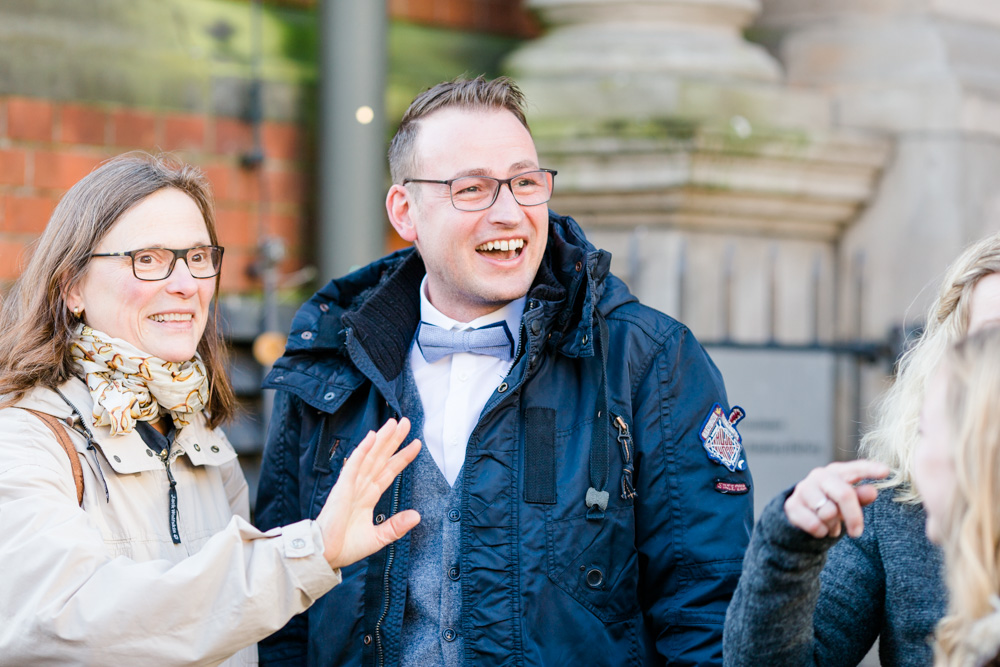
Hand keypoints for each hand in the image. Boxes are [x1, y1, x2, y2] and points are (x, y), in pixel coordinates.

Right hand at [316, 418, 420, 568]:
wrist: (325, 556)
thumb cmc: (345, 547)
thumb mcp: (378, 538)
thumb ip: (396, 526)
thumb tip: (417, 515)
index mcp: (368, 496)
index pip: (388, 471)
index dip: (402, 457)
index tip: (416, 444)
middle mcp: (361, 487)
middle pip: (380, 458)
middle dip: (393, 440)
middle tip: (406, 422)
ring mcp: (351, 486)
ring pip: (370, 457)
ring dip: (381, 439)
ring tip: (394, 423)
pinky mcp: (342, 489)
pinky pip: (354, 466)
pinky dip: (362, 451)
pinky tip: (371, 436)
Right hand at [784, 460, 889, 538]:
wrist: (801, 516)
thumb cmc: (831, 505)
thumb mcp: (849, 502)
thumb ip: (860, 496)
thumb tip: (872, 491)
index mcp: (837, 471)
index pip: (856, 468)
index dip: (870, 470)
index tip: (886, 471)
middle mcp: (819, 476)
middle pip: (844, 494)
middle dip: (853, 517)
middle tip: (857, 533)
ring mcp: (804, 489)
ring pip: (828, 512)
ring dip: (833, 525)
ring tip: (831, 524)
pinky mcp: (792, 505)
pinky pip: (814, 524)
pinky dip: (821, 532)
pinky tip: (820, 528)